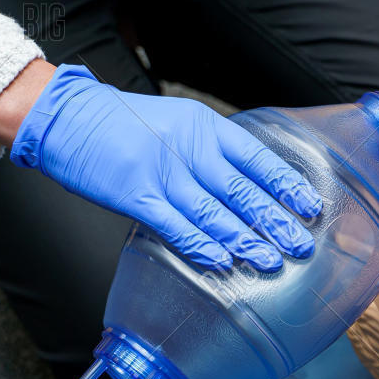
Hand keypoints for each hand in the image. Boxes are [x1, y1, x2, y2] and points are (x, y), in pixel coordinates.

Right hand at [4, 63, 319, 270]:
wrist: (67, 117)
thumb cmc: (126, 123)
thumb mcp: (179, 122)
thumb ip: (213, 150)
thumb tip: (252, 184)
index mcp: (205, 127)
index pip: (258, 158)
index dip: (286, 185)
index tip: (310, 207)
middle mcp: (189, 149)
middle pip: (242, 190)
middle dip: (276, 221)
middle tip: (302, 245)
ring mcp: (162, 173)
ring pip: (214, 213)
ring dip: (245, 240)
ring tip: (272, 260)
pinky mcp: (136, 196)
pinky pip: (175, 226)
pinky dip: (201, 245)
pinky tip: (223, 260)